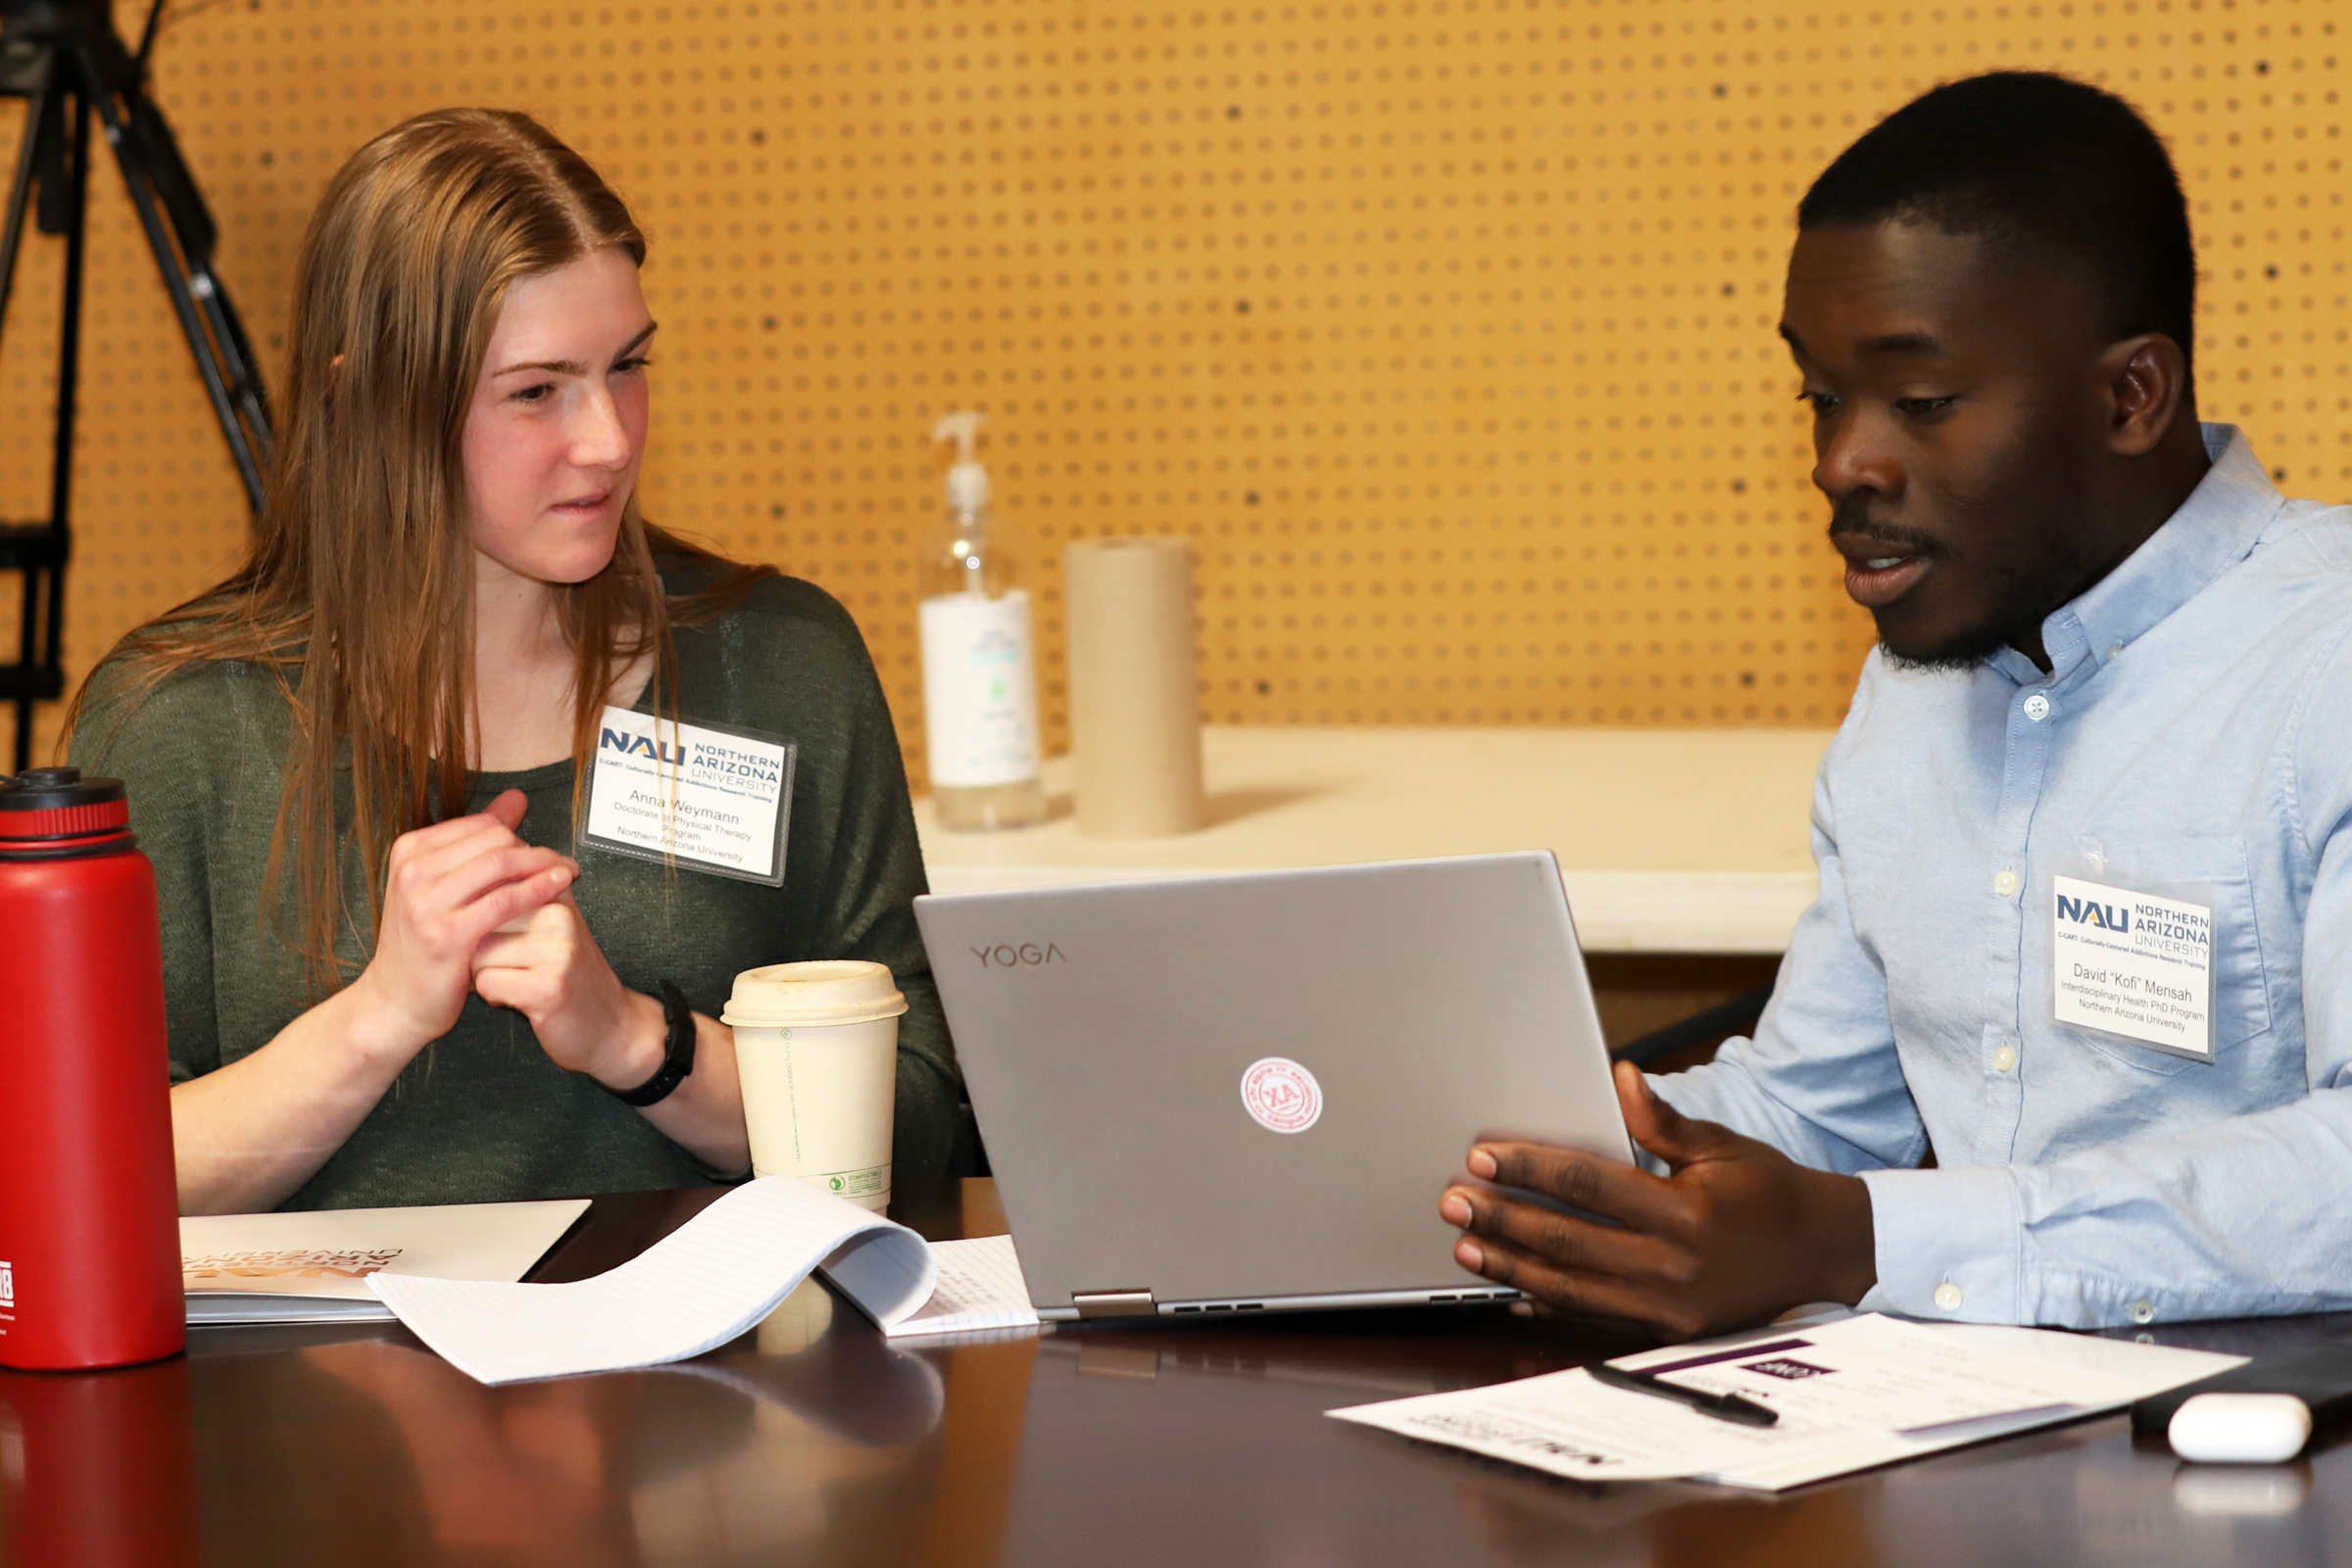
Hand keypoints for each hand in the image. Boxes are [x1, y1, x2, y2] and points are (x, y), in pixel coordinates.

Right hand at [345, 789, 577, 1055]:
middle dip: (535, 848)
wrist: (395, 1001)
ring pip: (501, 864)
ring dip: (543, 864)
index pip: (480, 825)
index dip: (519, 834)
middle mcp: (412, 871)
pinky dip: (538, 890)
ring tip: (570, 872)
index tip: (546, 849)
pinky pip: (505, 900)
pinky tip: (559, 889)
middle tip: (564, 862)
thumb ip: (479, 842)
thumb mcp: (443, 885)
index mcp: (409, 851)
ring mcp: (425, 903)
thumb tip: (517, 797)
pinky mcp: (446, 934)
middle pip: (494, 840)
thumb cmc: (425, 942)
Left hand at [470, 889, 665, 1088]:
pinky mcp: (549, 986)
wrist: (611, 1024)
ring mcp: (557, 951)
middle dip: (480, 951)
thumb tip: (461, 879)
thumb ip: (515, 900)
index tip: (505, 940)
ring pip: (477, 954)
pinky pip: (487, 983)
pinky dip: (494, 996)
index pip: (488, 890)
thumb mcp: (548, 927)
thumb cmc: (571, 976)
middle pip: (477, 923)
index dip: (481, 922)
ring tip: (519, 982)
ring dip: (486, 976)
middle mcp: (559, 915)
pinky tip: (520, 998)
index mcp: (556, 893)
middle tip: (513, 967)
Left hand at [1437, 1062, 1877, 1339]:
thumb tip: (1620, 1075)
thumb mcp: (1724, 1146)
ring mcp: (1667, 1306)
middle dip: (1502, 1218)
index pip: (1588, 1185)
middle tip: (1453, 1200)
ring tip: (1465, 1243)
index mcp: (1685, 1212)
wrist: (1822, 1257)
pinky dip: (1549, 1302)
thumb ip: (1664, 1121)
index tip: (1483, 1156)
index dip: (1529, 1169)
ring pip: (1570, 1286)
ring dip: (1511, 1265)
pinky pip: (1594, 1317)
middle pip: (1566, 1240)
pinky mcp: (1665, 1331)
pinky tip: (1511, 1290)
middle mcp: (1673, 1265)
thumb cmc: (1770, 1193)